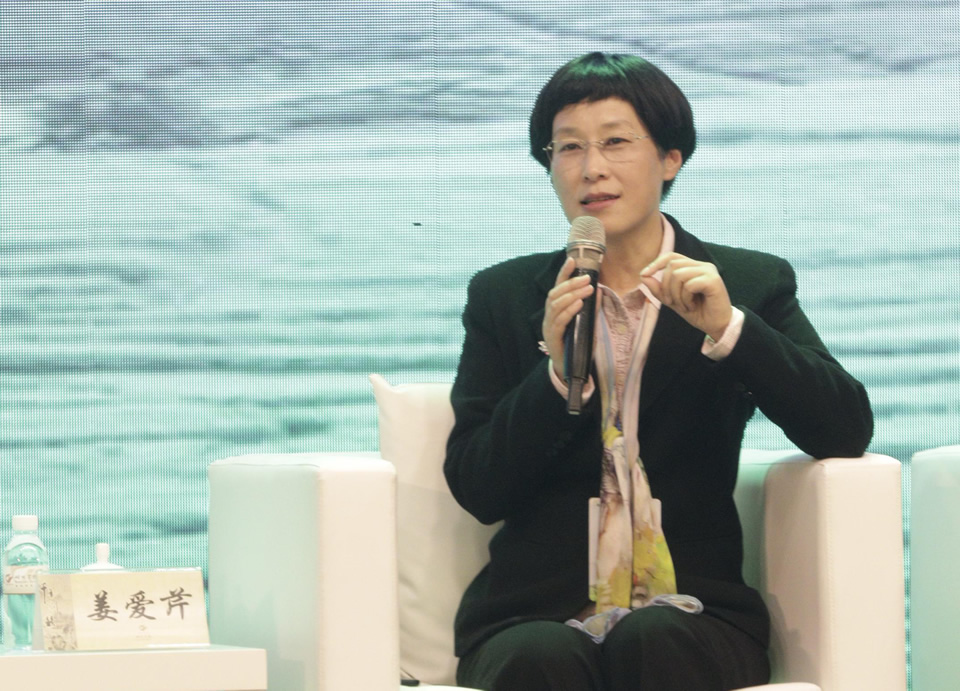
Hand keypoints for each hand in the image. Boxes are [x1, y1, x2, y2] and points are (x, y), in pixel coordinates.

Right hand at [542, 257, 593, 376]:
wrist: (569, 369)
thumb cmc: (577, 344)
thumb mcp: (586, 323)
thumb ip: (591, 309)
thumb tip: (601, 290)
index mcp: (555, 310)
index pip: (557, 287)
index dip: (564, 273)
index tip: (573, 259)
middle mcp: (549, 316)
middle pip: (555, 294)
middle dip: (571, 283)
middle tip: (587, 277)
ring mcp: (549, 327)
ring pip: (556, 305)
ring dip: (572, 295)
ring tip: (587, 288)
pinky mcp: (553, 338)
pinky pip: (560, 321)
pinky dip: (569, 311)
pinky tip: (579, 304)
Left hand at [640, 252, 731, 340]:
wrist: (716, 326)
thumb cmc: (697, 312)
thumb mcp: (673, 301)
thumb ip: (659, 289)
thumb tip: (643, 276)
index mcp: (693, 267)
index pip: (671, 256)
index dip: (655, 263)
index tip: (644, 275)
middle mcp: (702, 266)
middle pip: (672, 266)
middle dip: (665, 287)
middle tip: (671, 303)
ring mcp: (709, 271)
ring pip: (678, 275)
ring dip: (676, 295)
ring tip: (684, 306)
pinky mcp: (714, 280)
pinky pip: (689, 285)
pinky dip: (685, 299)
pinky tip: (692, 306)